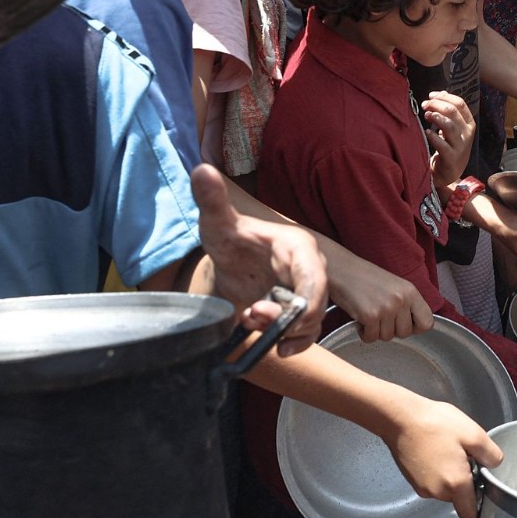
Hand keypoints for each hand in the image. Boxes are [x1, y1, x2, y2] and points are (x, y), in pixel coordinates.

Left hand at [192, 165, 326, 354]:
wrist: (229, 263)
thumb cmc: (228, 240)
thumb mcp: (217, 223)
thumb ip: (212, 200)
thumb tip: (201, 170)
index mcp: (298, 247)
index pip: (314, 277)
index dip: (304, 300)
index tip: (270, 312)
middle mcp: (311, 270)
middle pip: (315, 304)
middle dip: (286, 320)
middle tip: (251, 314)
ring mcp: (308, 292)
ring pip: (310, 323)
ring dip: (281, 332)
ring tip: (249, 319)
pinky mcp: (300, 312)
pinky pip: (306, 334)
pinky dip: (292, 344)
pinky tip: (275, 347)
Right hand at [327, 253, 434, 342]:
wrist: (341, 269)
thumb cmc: (364, 277)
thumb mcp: (394, 285)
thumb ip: (407, 304)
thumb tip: (414, 326)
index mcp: (411, 291)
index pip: (427, 322)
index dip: (416, 328)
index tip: (406, 325)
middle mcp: (401, 300)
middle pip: (405, 333)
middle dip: (392, 330)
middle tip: (380, 318)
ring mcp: (386, 308)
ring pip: (387, 337)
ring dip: (376, 331)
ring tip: (368, 314)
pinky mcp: (370, 316)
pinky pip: (371, 338)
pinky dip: (364, 333)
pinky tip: (360, 320)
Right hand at [383, 399, 502, 517]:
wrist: (399, 417)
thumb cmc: (435, 423)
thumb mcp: (473, 433)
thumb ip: (491, 455)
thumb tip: (494, 466)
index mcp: (456, 484)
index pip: (470, 516)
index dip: (480, 510)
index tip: (483, 494)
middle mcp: (437, 492)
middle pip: (459, 498)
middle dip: (465, 482)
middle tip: (464, 456)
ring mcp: (422, 487)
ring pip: (445, 489)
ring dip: (450, 475)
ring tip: (447, 449)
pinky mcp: (412, 480)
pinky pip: (432, 482)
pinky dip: (436, 471)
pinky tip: (435, 450)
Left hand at [422, 91, 474, 192]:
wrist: (450, 172)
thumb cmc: (449, 146)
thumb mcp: (452, 128)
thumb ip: (449, 111)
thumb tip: (442, 92)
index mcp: (469, 123)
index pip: (460, 103)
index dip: (444, 96)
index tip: (431, 95)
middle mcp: (467, 133)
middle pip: (452, 111)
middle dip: (436, 104)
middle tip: (424, 105)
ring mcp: (461, 146)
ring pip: (449, 125)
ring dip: (435, 117)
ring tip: (426, 115)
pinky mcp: (452, 158)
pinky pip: (442, 144)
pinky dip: (433, 136)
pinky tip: (427, 132)